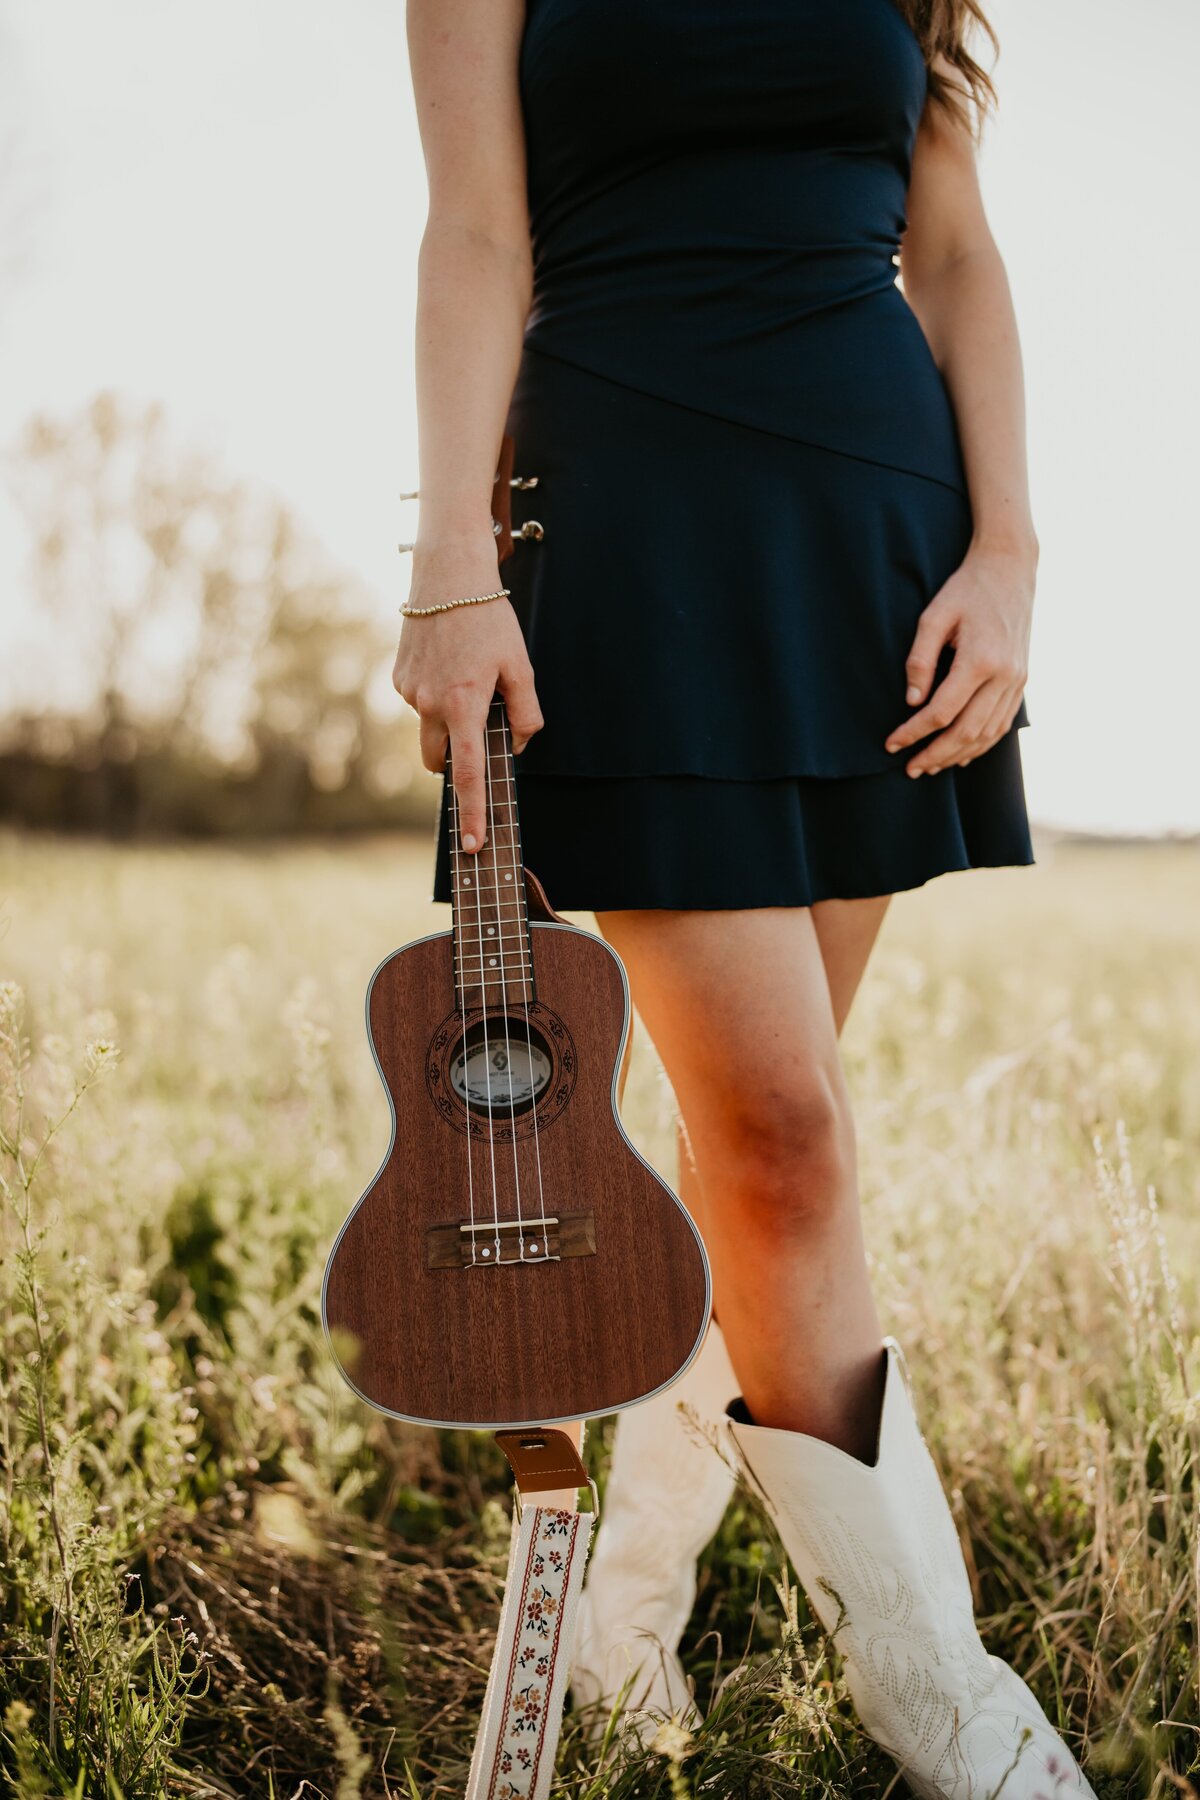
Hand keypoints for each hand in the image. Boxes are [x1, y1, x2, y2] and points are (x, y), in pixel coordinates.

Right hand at [393, 534, 543, 853]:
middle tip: (478, 733)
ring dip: (447, 722)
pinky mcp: (398, 677)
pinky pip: (419, 702)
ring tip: (466, 678)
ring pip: (429, 729)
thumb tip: (517, 745)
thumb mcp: (520, 666)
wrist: (448, 573)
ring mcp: (409, 692)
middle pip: (439, 761)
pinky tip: (449, 661)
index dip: (473, 812)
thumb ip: (524, 712)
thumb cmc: (489, 618)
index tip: (472, 843)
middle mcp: (430, 705)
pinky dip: (435, 695)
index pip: (469, 773)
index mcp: (465, 705)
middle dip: (456, 762)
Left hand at [884, 542, 1034, 776]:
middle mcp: (1005, 676)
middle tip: (909, 769)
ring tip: (929, 766)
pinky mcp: (1022, 682)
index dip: (914, 733)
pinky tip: (960, 754)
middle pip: (966, 732)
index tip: (891, 744)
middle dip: (935, 754)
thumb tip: (911, 703)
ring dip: (957, 755)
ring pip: (987, 734)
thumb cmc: (966, 590)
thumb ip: (919, 660)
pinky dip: (980, 744)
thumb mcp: (933, 617)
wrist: (1010, 569)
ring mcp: (1017, 681)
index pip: (942, 712)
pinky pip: (1002, 724)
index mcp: (980, 660)